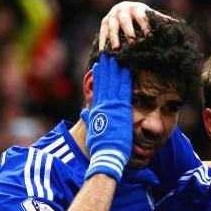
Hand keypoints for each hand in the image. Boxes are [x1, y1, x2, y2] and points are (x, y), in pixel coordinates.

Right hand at [82, 54, 132, 180]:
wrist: (107, 154)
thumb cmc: (100, 146)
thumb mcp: (92, 130)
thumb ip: (89, 119)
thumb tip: (84, 112)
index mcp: (97, 110)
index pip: (98, 89)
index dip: (99, 77)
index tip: (99, 66)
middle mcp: (103, 106)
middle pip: (105, 83)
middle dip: (106, 69)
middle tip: (107, 57)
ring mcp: (112, 107)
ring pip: (113, 84)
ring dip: (114, 71)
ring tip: (115, 59)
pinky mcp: (121, 110)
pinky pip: (124, 91)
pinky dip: (124, 80)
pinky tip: (126, 71)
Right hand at [99, 1, 175, 49]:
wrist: (123, 8)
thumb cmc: (141, 15)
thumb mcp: (150, 15)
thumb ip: (161, 19)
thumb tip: (176, 23)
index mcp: (137, 8)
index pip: (142, 17)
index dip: (145, 26)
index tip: (149, 37)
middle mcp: (123, 10)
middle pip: (125, 21)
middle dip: (129, 32)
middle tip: (132, 43)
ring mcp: (112, 16)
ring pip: (112, 26)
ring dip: (114, 37)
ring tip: (116, 48)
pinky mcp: (104, 22)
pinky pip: (102, 32)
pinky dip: (103, 41)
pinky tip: (103, 51)